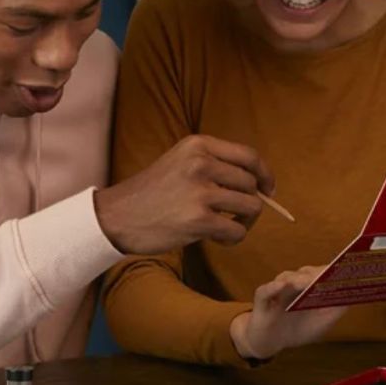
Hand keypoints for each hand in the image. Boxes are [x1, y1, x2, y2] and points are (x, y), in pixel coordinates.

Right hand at [95, 135, 273, 254]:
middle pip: (252, 184)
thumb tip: (258, 184)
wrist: (117, 217)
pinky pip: (237, 231)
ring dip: (244, 222)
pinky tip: (216, 239)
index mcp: (198, 145)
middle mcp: (202, 163)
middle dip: (251, 202)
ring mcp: (201, 192)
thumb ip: (214, 165)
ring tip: (224, 227)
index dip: (265, 174)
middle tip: (235, 216)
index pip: (249, 156)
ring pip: (251, 207)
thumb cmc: (150, 194)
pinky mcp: (199, 220)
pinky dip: (233, 239)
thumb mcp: (180, 162)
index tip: (268, 189)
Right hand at [230, 266, 347, 359]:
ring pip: (286, 278)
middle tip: (326, 274)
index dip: (331, 270)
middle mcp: (294, 286)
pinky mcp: (262, 300)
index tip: (343, 267)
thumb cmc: (297, 330)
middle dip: (316, 273)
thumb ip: (335, 310)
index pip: (321, 274)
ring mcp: (277, 291)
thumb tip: (352, 296)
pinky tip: (281, 286)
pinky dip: (273, 287)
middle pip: (305, 273)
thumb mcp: (321, 323)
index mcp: (310, 289)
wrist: (270, 343)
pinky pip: (265, 291)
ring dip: (297, 279)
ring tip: (307, 282)